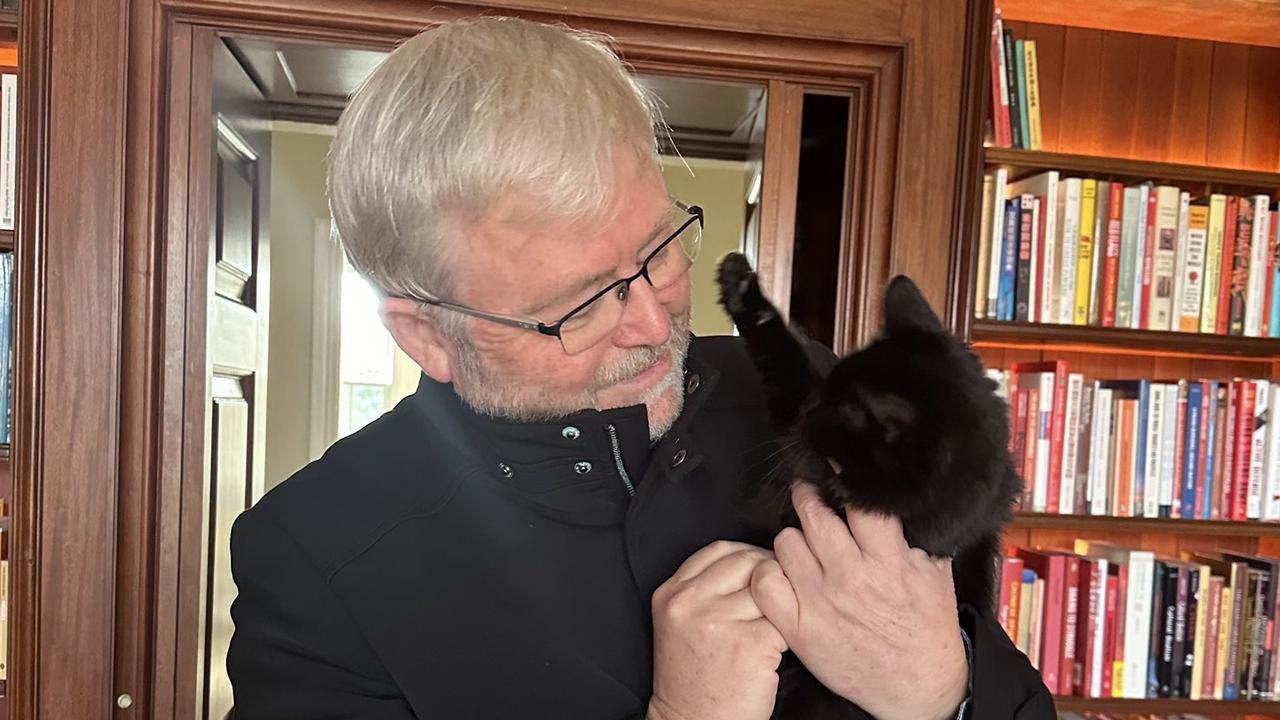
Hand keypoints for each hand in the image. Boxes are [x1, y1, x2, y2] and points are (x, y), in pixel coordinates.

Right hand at [648, 540, 787, 719]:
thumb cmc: (695, 678)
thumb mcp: (681, 622)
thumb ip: (704, 588)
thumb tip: (753, 559)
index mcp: (671, 594)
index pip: (719, 549)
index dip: (747, 554)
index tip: (759, 568)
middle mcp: (690, 603)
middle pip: (747, 561)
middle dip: (770, 572)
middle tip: (779, 593)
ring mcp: (718, 621)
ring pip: (769, 586)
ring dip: (782, 601)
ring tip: (775, 622)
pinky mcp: (750, 643)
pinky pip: (784, 617)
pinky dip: (788, 629)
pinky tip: (778, 645)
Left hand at [749, 483, 967, 719]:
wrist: (916, 688)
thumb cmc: (926, 630)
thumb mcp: (934, 574)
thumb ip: (912, 536)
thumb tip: (896, 497)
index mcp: (887, 562)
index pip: (859, 505)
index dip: (845, 477)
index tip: (835, 465)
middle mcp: (850, 579)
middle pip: (813, 515)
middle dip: (809, 496)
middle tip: (809, 493)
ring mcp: (820, 604)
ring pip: (785, 543)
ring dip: (792, 537)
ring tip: (803, 541)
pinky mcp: (799, 629)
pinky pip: (765, 584)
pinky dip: (770, 572)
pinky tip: (784, 573)